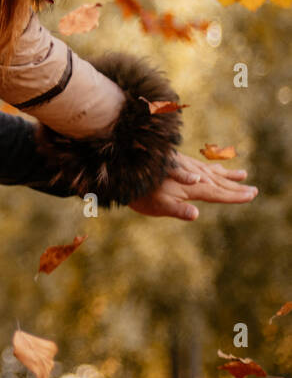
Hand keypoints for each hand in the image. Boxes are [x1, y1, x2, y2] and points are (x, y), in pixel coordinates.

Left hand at [128, 151, 256, 219]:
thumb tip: (196, 215)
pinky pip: (200, 166)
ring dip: (227, 175)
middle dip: (236, 187)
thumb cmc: (140, 191)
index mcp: (192, 187)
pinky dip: (211, 168)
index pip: (218, 193)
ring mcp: (185, 167)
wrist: (124, 166)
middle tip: (254, 191)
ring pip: (211, 172)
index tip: (251, 195)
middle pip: (218, 182)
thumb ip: (178, 210)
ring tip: (242, 174)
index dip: (235, 195)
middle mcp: (192, 175)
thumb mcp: (157, 205)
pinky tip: (213, 169)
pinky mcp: (176, 162)